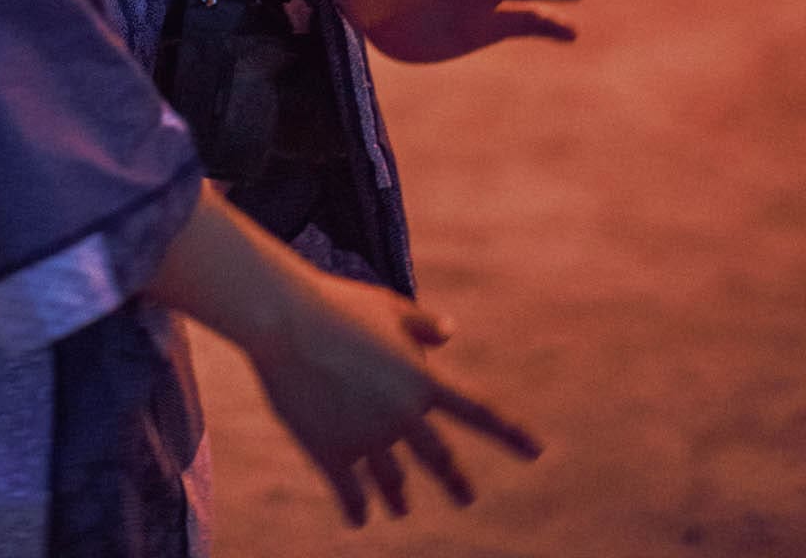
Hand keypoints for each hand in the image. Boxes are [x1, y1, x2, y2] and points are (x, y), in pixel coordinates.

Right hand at [249, 263, 541, 526]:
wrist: (284, 320)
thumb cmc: (336, 303)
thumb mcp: (387, 306)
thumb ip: (422, 324)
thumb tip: (450, 332)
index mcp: (422, 379)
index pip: (479, 411)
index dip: (511, 433)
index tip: (537, 452)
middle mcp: (402, 414)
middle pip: (439, 459)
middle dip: (456, 480)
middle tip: (467, 496)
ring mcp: (367, 438)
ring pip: (393, 480)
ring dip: (399, 496)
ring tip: (402, 509)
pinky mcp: (331, 452)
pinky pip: (350, 492)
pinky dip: (357, 508)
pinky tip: (360, 518)